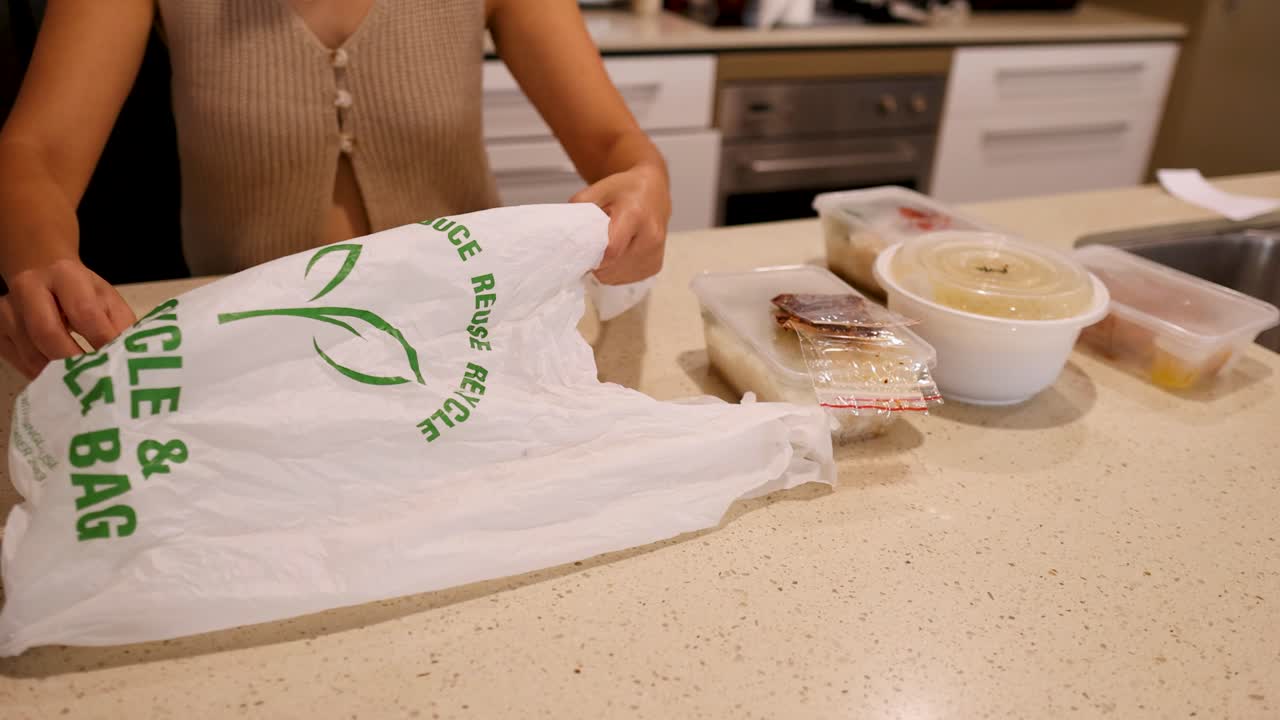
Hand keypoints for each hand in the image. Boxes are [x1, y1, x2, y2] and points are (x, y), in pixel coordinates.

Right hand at [0, 259, 135, 378]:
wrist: (42, 273)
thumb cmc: (83, 293)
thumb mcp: (107, 299)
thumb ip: (120, 324)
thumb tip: (131, 355)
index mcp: (65, 275)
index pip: (84, 312)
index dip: (101, 340)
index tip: (118, 362)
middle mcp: (29, 287)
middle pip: (47, 332)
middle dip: (73, 361)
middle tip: (94, 382)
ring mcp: (8, 309)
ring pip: (30, 351)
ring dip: (57, 374)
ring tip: (80, 387)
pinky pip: (18, 360)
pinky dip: (40, 375)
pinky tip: (59, 382)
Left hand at [571, 163, 670, 284]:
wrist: (653, 192)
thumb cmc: (625, 190)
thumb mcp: (598, 189)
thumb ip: (580, 208)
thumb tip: (565, 234)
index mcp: (635, 215)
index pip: (611, 250)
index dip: (592, 255)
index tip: (581, 252)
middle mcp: (650, 237)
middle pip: (613, 267)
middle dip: (595, 263)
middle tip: (590, 249)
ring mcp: (655, 254)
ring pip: (617, 277)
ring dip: (605, 269)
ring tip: (605, 249)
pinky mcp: (655, 265)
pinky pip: (626, 279)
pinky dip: (616, 272)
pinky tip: (617, 255)